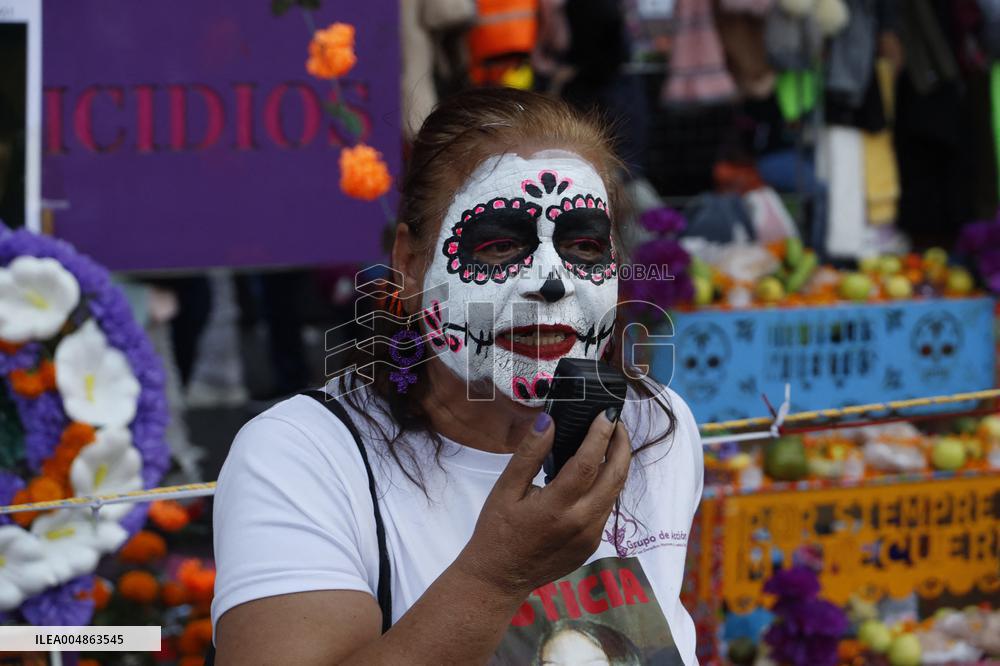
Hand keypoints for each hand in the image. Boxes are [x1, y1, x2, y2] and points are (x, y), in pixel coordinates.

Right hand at [456, 408, 630, 596]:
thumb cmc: (497, 530)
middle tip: (617, 423)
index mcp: (556, 507)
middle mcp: (581, 522)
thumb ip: (529, 454)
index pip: (588, 463)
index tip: (607, 414)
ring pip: (614, 493)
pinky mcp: (592, 545)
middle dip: (621, 446)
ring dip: (617, 465)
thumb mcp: (505, 489)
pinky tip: (594, 474)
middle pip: (615, 477)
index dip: (601, 435)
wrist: (500, 578)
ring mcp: (591, 536)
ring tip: (609, 442)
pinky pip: (606, 508)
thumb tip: (549, 421)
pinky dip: (606, 486)